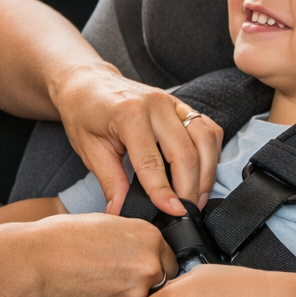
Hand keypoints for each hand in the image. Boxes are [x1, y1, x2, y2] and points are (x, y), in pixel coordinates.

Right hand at [28, 214, 178, 296]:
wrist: (37, 261)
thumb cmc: (64, 238)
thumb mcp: (109, 223)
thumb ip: (134, 238)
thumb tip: (144, 249)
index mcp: (150, 238)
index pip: (170, 259)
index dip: (154, 263)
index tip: (141, 266)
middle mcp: (149, 266)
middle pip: (160, 281)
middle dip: (143, 281)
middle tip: (117, 276)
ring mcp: (134, 294)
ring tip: (99, 283)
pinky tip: (92, 294)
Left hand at [51, 63, 222, 215]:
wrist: (88, 82)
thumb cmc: (85, 113)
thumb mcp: (89, 149)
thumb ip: (110, 181)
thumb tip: (120, 211)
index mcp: (129, 114)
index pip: (152, 163)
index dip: (164, 193)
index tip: (173, 213)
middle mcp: (156, 105)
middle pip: (186, 153)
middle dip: (190, 189)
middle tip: (186, 212)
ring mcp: (172, 102)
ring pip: (205, 139)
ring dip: (206, 172)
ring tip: (198, 197)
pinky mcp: (181, 105)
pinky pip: (208, 128)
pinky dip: (211, 153)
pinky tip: (202, 172)